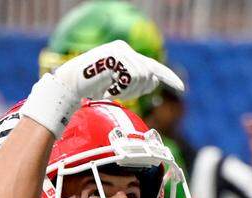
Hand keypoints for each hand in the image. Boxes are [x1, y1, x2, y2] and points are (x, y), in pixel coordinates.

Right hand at [52, 40, 182, 102]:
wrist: (69, 85)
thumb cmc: (89, 87)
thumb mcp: (117, 84)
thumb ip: (134, 82)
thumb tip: (153, 82)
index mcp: (125, 54)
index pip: (152, 65)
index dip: (168, 77)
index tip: (182, 88)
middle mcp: (124, 49)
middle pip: (149, 74)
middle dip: (139, 89)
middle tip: (119, 93)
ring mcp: (120, 51)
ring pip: (141, 76)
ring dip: (128, 90)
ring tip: (110, 90)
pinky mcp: (116, 56)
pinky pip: (131, 76)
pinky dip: (121, 87)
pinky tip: (108, 87)